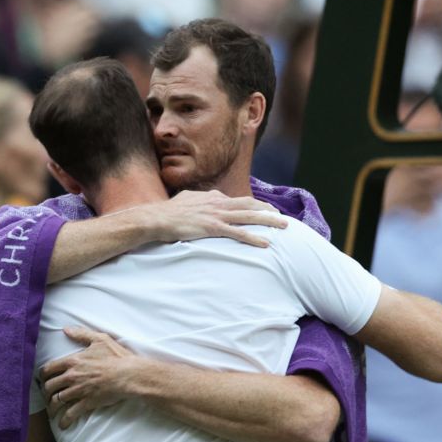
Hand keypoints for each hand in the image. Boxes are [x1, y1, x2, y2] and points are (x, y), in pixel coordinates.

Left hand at [41, 328, 134, 428]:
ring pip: (56, 401)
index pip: (49, 368)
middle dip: (46, 392)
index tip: (43, 378)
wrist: (129, 374)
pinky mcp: (87, 403)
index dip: (43, 375)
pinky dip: (64, 421)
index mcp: (73, 361)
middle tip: (48, 395)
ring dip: (52, 407)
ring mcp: (79, 391)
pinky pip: (70, 414)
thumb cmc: (116, 356)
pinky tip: (62, 424)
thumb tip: (66, 330)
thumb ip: (81, 334)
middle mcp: (72, 376)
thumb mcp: (100, 339)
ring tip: (52, 410)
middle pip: (49, 386)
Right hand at [143, 190, 287, 246]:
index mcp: (213, 197)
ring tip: (284, 226)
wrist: (158, 218)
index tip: (265, 211)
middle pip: (250, 204)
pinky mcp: (213, 227)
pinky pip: (238, 233)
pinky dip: (253, 238)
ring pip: (249, 216)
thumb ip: (199, 198)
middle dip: (268, 209)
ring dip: (268, 221)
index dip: (254, 205)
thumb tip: (204, 197)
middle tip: (281, 217)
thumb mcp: (187, 199)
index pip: (238, 200)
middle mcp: (218, 203)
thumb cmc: (169, 212)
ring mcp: (217, 215)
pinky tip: (265, 243)